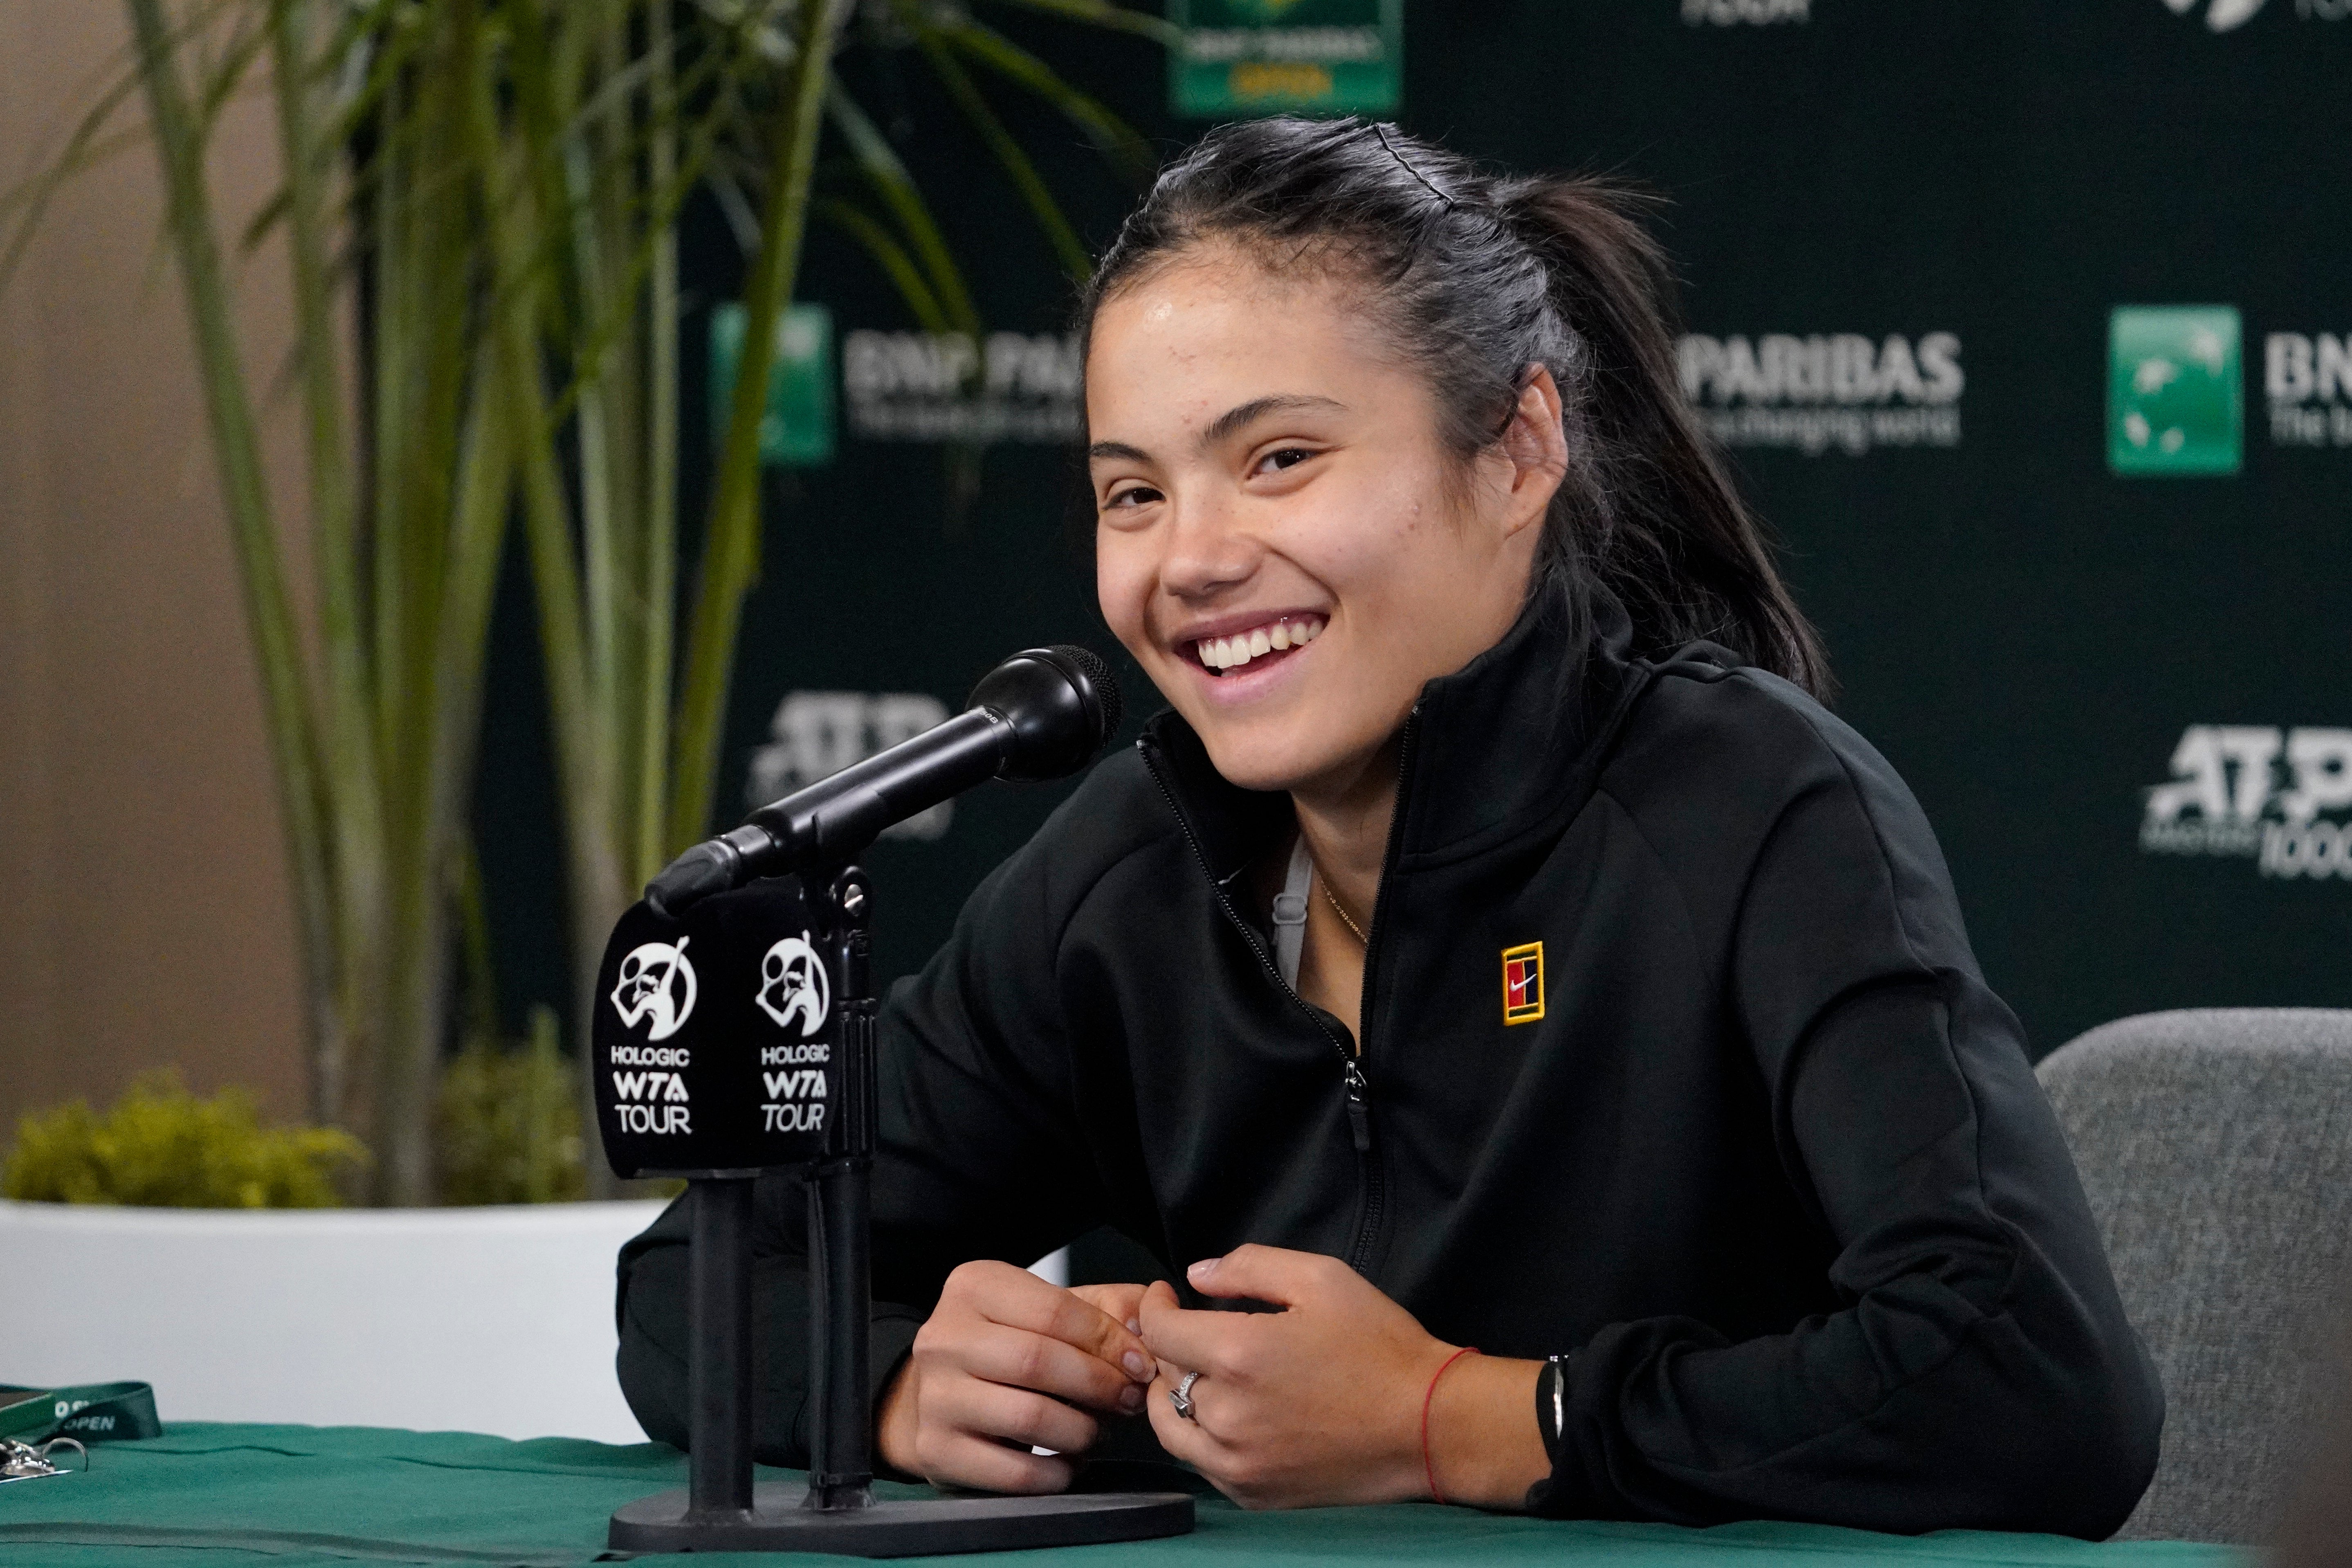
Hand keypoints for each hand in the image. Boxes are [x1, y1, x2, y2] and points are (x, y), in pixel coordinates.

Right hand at [876, 1261, 1156, 1493]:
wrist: (940, 1391)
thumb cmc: (1008, 1346)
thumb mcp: (1052, 1308)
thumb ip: (1108, 1305)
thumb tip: (1154, 1312)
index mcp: (974, 1286)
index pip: (1055, 1310)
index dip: (1109, 1340)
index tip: (1141, 1363)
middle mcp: (944, 1337)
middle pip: (1039, 1361)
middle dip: (1099, 1384)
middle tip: (1129, 1399)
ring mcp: (935, 1397)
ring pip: (1029, 1417)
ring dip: (1081, 1430)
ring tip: (1097, 1431)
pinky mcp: (937, 1450)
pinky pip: (1013, 1471)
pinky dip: (1056, 1471)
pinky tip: (1069, 1460)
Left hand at [1137, 1245, 1546, 1509]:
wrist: (1427, 1423)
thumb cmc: (1379, 1344)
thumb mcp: (1322, 1279)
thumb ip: (1249, 1267)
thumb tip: (1195, 1275)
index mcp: (1237, 1354)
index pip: (1158, 1331)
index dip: (1155, 1307)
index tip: (1168, 1296)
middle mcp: (1226, 1414)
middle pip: (1162, 1377)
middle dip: (1170, 1348)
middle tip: (1192, 1333)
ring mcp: (1237, 1462)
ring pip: (1171, 1427)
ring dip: (1173, 1397)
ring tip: (1197, 1376)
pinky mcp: (1253, 1494)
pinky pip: (1201, 1464)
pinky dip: (1200, 1438)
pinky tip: (1225, 1417)